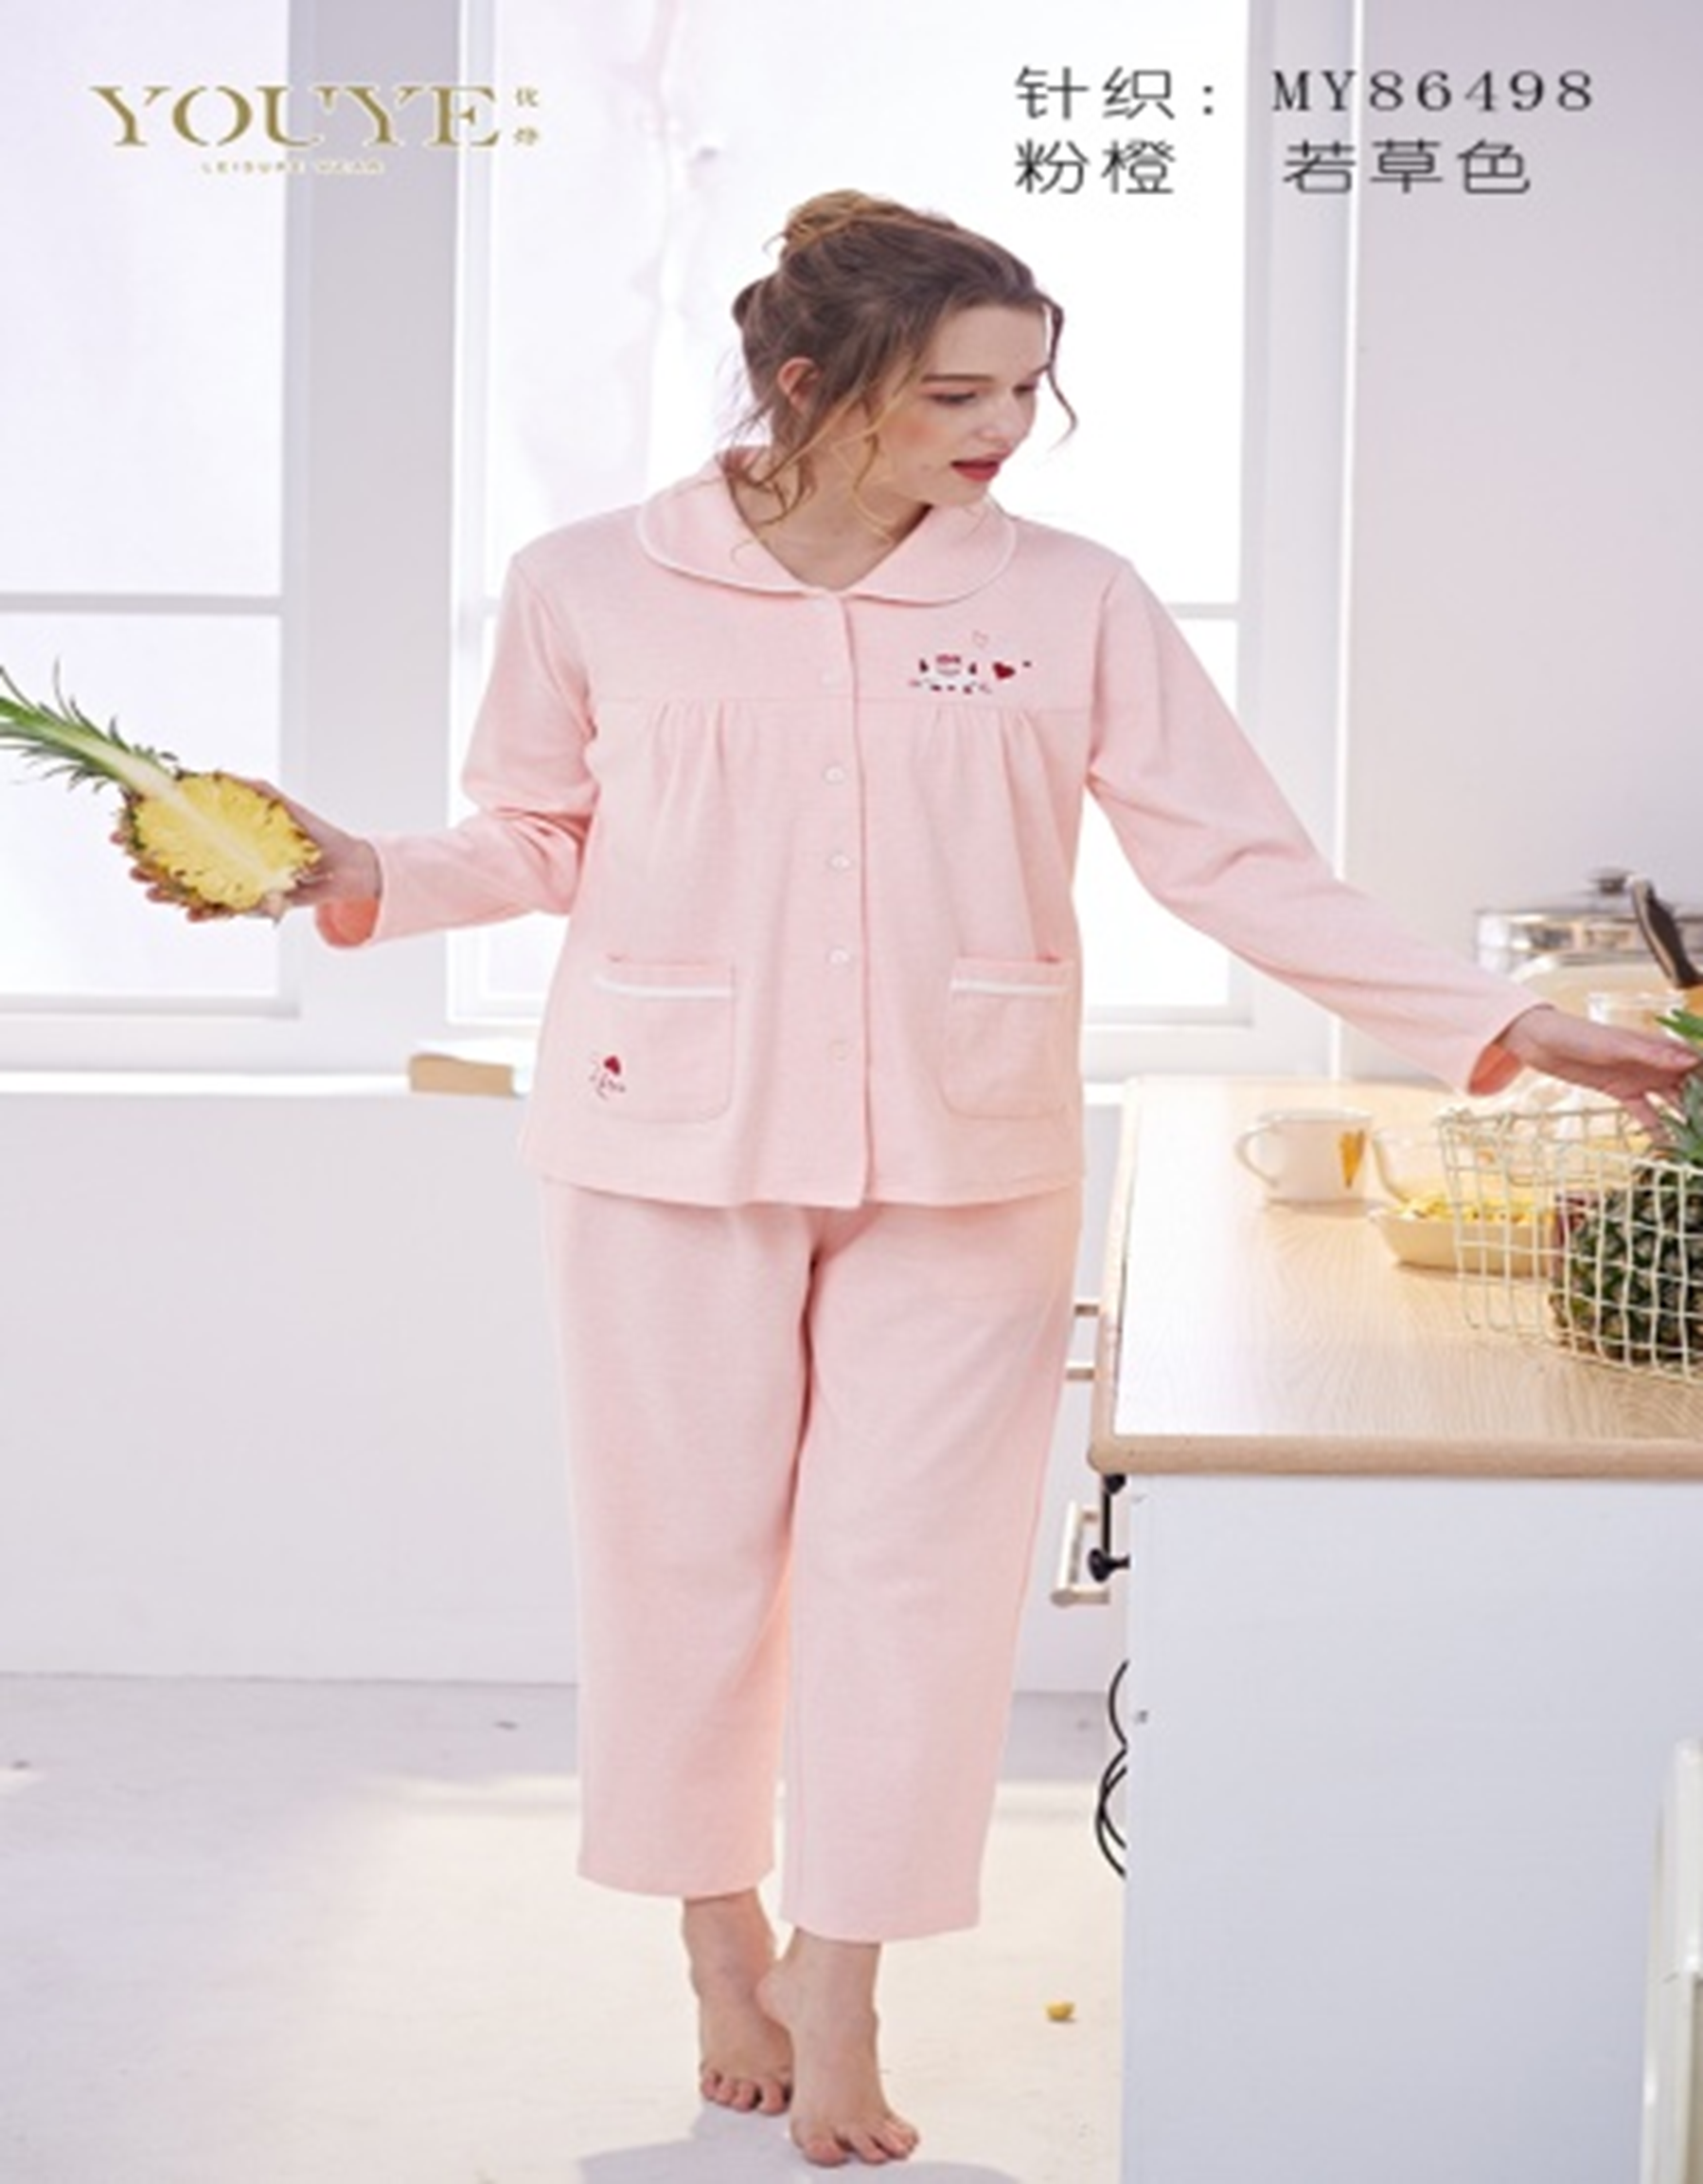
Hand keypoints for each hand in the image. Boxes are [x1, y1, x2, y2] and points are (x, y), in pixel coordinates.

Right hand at [111, 778, 380, 919]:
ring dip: (170, 894)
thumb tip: (218, 772)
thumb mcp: (278, 803)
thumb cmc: (311, 832)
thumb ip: (250, 789)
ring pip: (196, 892)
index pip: (179, 835)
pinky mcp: (257, 903)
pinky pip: (228, 911)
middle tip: (128, 864)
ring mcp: (239, 884)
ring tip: (149, 892)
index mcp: (226, 838)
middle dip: (149, 867)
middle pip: (179, 867)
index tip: (120, 829)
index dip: (148, 834)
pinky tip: (190, 914)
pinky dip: (209, 913)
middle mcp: (227, 863)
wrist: (345, 863)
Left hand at [1495, 1003, 1698, 1134]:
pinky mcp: (1623, 1092)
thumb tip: (1690, 1062)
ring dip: (1688, 1119)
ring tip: (1698, 1142)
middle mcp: (1656, 1063)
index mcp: (1660, 1046)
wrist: (1542, 1042)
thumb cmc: (1579, 1034)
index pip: (1698, 1063)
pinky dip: (1658, 1130)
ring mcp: (1641, 1078)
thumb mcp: (1617, 1045)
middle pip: (1691, 1085)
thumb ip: (1653, 1055)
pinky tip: (1670, 1148)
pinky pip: (1647, 1114)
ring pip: (1673, 1102)